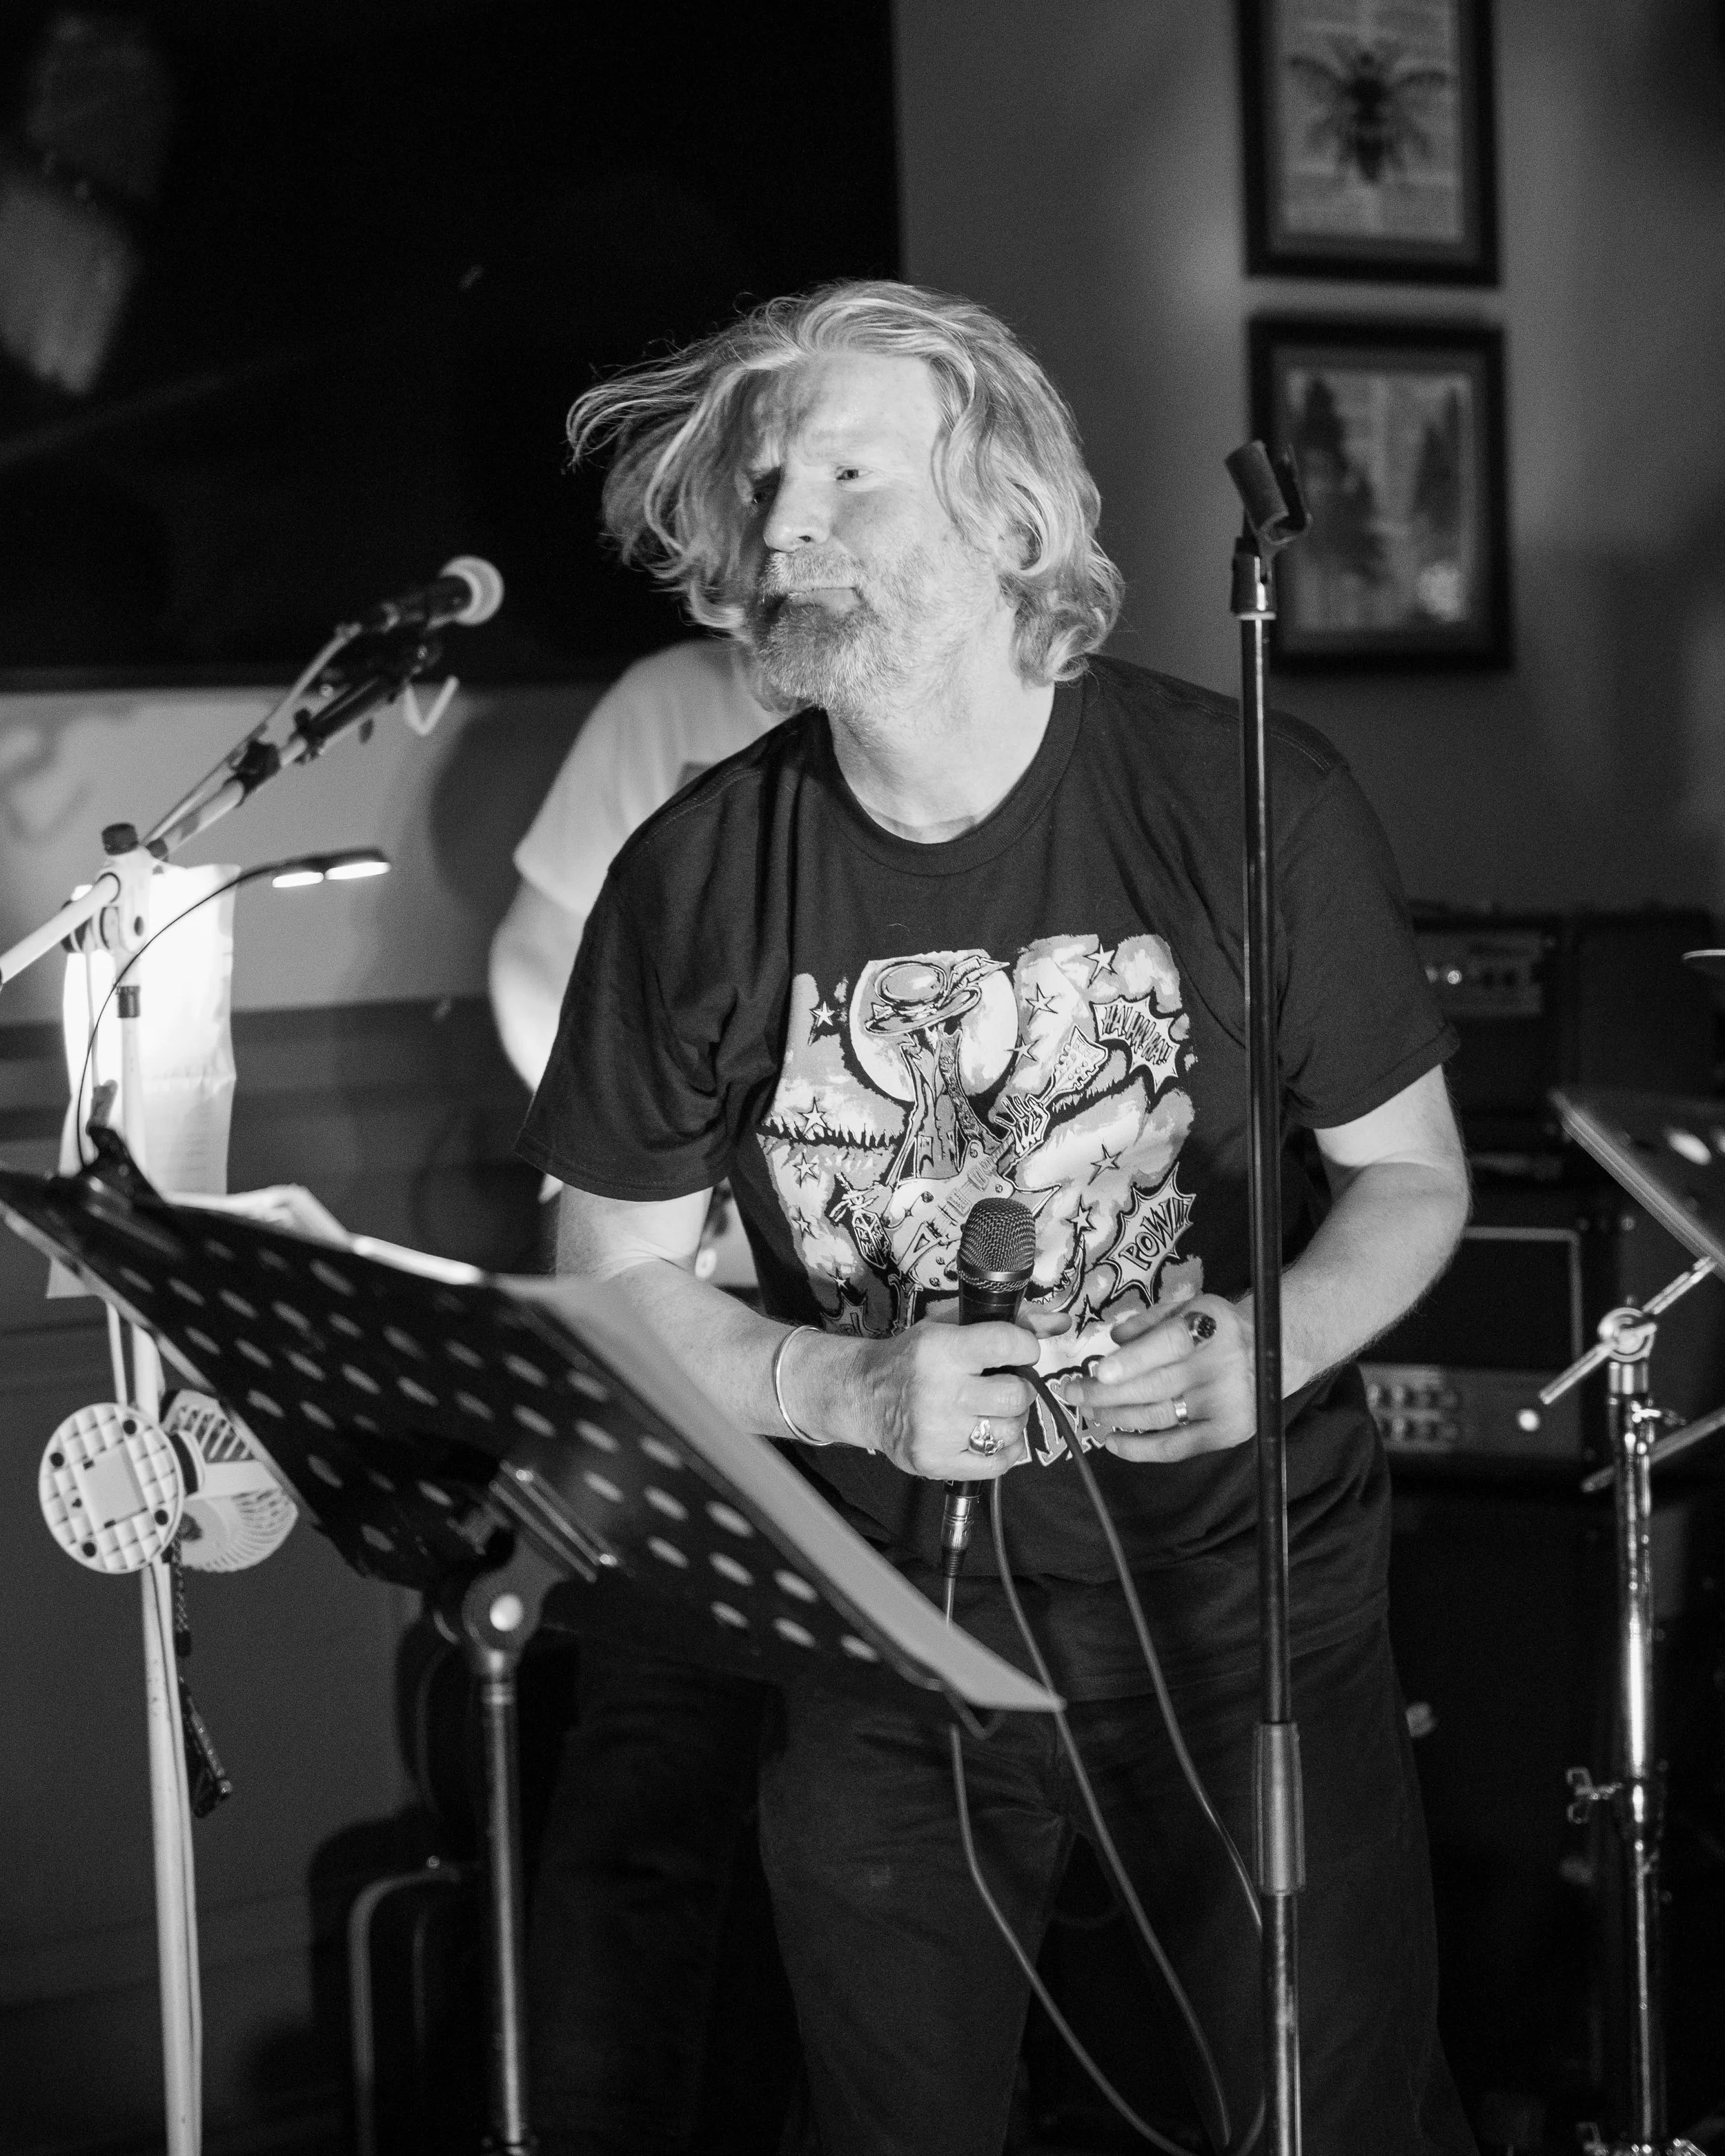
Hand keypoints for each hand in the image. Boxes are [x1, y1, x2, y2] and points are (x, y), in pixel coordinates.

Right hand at [850, 1312, 1048, 1480]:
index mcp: (942, 1349)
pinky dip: (1004, 1450)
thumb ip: (1007, 1321)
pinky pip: (997, 1464)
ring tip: (991, 1410)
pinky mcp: (936, 1463)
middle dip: (1019, 1389)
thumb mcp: (950, 1326)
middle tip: (1005, 1386)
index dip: (1026, 1346)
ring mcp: (938, 1432)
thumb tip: (1060, 1323)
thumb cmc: (913, 1358)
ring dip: (1011, 1420)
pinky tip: (989, 1435)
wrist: (864, 1396)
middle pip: (1015, 1395)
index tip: (1020, 1350)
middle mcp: (939, 1391)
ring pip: (1010, 1430)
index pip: (1007, 1343)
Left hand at [1060, 1294, 1255, 1462]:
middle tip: (1071, 1393)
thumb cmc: (1214, 1330)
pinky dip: (1140, 1449)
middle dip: (1104, 1393)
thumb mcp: (1187, 1308)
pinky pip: (1175, 1447)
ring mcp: (1225, 1402)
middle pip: (1153, 1386)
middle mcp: (1221, 1365)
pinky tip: (1113, 1441)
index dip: (1133, 1360)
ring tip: (1088, 1411)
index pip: (1168, 1344)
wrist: (1270, 1352)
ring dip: (1115, 1417)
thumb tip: (1114, 1339)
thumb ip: (1150, 1320)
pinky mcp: (1228, 1432)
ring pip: (1157, 1416)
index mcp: (1209, 1326)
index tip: (1099, 1373)